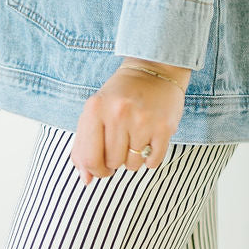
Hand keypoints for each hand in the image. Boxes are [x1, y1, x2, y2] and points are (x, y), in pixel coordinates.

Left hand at [69, 65, 187, 183]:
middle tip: (122, 144)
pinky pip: (153, 162)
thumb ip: (84, 145)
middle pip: (112, 163)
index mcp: (96, 108)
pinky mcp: (164, 127)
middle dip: (115, 160)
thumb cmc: (120, 95)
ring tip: (136, 138)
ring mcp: (142, 120)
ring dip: (134, 158)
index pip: (89, 158)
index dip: (95, 169)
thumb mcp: (95, 112)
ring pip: (132, 165)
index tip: (102, 165)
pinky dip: (151, 158)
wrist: (155, 69)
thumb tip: (86, 180)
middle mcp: (118, 113)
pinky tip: (150, 141)